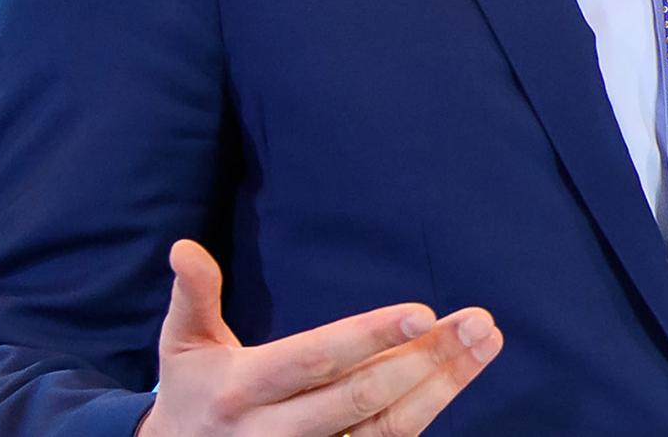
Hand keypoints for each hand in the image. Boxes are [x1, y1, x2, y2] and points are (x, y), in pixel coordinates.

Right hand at [140, 239, 501, 436]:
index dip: (369, 339)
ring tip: (485, 343)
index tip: (422, 313)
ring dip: (441, 387)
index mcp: (244, 390)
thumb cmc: (194, 392)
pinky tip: (459, 377)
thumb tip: (184, 247)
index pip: (315, 361)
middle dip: (424, 362)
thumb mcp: (183, 346)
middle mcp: (277, 432)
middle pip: (362, 399)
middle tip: (477, 323)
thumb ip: (193, 297)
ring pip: (386, 430)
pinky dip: (425, 415)